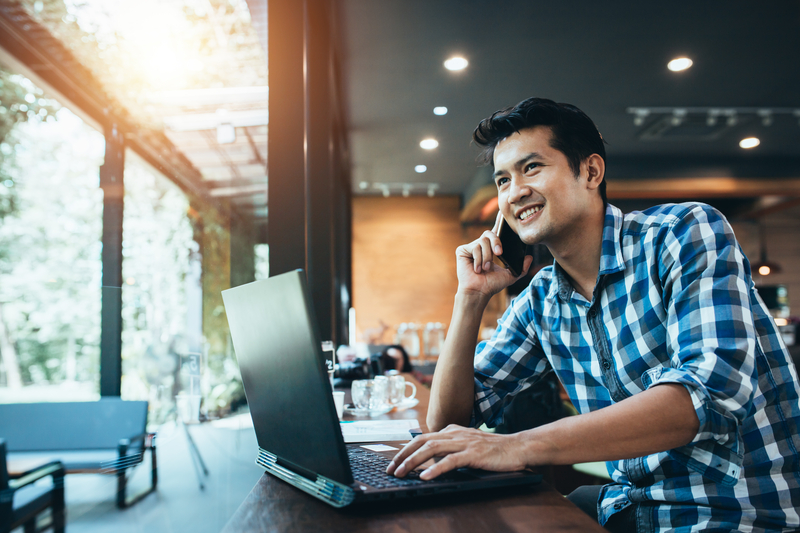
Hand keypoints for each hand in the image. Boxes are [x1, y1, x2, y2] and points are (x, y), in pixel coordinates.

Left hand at [386, 425, 528, 479]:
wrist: (517, 447)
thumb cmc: (493, 449)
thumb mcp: (467, 444)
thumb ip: (450, 447)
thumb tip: (430, 458)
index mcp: (451, 430)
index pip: (422, 438)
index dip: (405, 450)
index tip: (393, 463)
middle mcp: (455, 433)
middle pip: (421, 441)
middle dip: (403, 455)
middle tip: (391, 470)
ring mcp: (464, 442)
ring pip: (432, 449)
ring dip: (413, 462)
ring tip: (402, 473)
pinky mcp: (474, 453)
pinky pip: (451, 460)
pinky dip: (436, 469)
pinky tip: (425, 476)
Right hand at [455, 212, 532, 299]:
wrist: (479, 292)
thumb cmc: (492, 284)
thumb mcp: (511, 276)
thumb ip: (522, 267)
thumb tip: (530, 257)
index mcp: (491, 248)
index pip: (496, 231)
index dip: (499, 221)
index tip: (503, 211)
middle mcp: (481, 245)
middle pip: (490, 233)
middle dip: (497, 242)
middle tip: (499, 254)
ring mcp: (471, 247)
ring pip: (483, 241)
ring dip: (487, 257)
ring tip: (485, 268)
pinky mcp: (462, 250)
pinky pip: (474, 247)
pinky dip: (478, 259)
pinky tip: (477, 269)